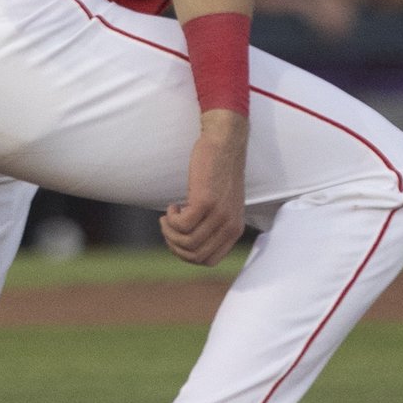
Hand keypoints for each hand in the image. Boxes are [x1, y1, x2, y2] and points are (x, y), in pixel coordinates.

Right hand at [161, 111, 247, 266]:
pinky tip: (173, 205)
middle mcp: (230, 225)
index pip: (208, 261)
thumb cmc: (220, 171)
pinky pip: (181, 225)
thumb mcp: (223, 205)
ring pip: (187, 243)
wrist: (225, 141)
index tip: (178, 239)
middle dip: (175, 246)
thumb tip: (189, 248)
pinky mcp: (205, 201)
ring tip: (169, 216)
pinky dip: (171, 219)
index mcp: (235, 230)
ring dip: (170, 232)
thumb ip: (214, 226)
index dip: (187, 255)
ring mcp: (219, 214)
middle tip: (168, 227)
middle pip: (195, 256)